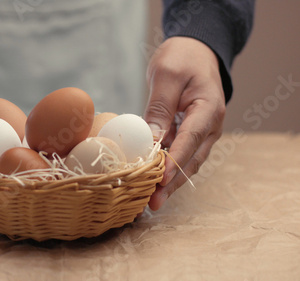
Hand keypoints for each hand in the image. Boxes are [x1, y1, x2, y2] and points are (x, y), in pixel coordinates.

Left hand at [144, 37, 225, 210]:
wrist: (196, 51)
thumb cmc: (182, 57)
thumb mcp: (167, 76)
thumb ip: (159, 108)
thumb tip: (151, 141)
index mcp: (209, 108)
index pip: (191, 139)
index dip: (176, 162)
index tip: (161, 181)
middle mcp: (210, 126)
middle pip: (191, 160)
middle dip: (172, 183)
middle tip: (152, 203)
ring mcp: (202, 132)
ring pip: (187, 162)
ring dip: (170, 181)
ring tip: (150, 200)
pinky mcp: (190, 134)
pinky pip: (179, 155)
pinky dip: (166, 169)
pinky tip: (151, 181)